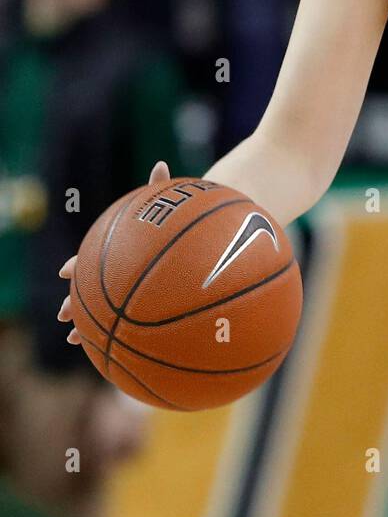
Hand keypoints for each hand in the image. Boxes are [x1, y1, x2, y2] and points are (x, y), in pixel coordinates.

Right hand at [57, 160, 170, 345]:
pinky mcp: (139, 306)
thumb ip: (161, 187)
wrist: (193, 246)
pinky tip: (113, 353)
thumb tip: (161, 163)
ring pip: (100, 310)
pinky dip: (114, 337)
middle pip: (88, 288)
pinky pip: (123, 325)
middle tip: (64, 313)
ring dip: (86, 325)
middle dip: (74, 301)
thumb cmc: (176, 224)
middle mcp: (116, 271)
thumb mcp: (168, 205)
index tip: (65, 271)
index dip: (77, 264)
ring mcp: (125, 290)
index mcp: (117, 250)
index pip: (90, 257)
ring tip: (75, 339)